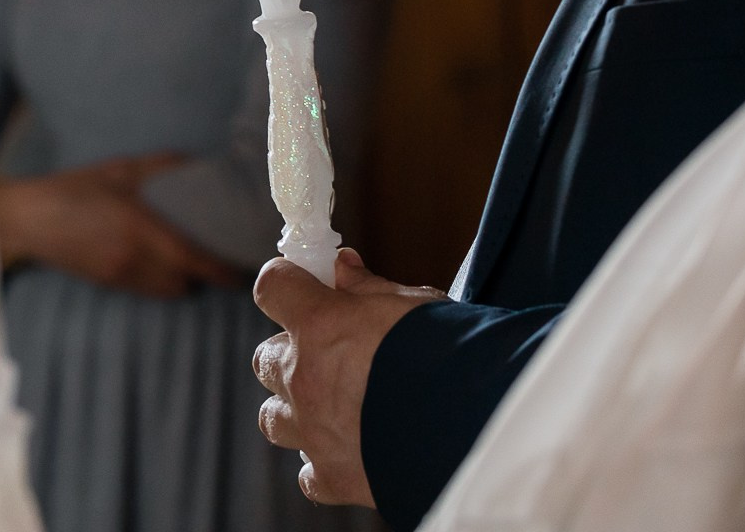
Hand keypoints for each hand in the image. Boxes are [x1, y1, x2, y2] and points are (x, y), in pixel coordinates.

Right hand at [0, 155, 237, 297]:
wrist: (25, 221)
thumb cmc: (71, 189)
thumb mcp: (117, 170)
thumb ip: (158, 166)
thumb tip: (196, 161)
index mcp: (139, 228)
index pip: (194, 261)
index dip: (222, 272)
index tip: (242, 270)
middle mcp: (134, 259)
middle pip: (186, 283)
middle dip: (206, 277)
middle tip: (222, 260)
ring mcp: (120, 276)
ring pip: (167, 291)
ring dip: (184, 282)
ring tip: (194, 263)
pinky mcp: (108, 284)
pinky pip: (148, 291)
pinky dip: (162, 283)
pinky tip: (162, 265)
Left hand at [250, 249, 444, 505]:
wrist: (479, 426)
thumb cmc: (455, 354)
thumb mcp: (415, 304)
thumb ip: (369, 287)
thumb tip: (343, 267)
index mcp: (320, 326)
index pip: (272, 288)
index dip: (284, 284)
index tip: (299, 284)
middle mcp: (303, 377)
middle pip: (265, 358)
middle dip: (291, 353)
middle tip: (329, 354)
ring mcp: (313, 431)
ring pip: (273, 418)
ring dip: (295, 409)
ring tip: (332, 408)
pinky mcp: (333, 477)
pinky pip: (309, 473)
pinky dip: (323, 464)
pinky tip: (350, 453)